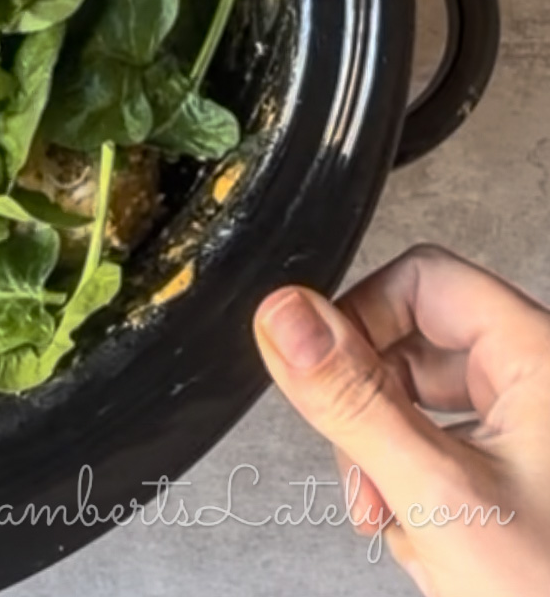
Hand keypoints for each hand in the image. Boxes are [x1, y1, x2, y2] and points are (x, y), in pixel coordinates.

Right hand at [254, 245, 549, 595]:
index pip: (421, 279)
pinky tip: (423, 532)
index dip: (359, 320)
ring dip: (386, 454)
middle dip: (368, 408)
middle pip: (414, 343)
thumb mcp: (435, 494)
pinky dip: (416, 483)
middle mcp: (543, 381)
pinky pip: (445, 443)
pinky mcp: (527, 468)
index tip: (321, 375)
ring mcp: (537, 427)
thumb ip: (353, 401)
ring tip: (394, 515)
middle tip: (361, 469)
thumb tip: (286, 317)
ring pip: (422, 398)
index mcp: (540, 360)